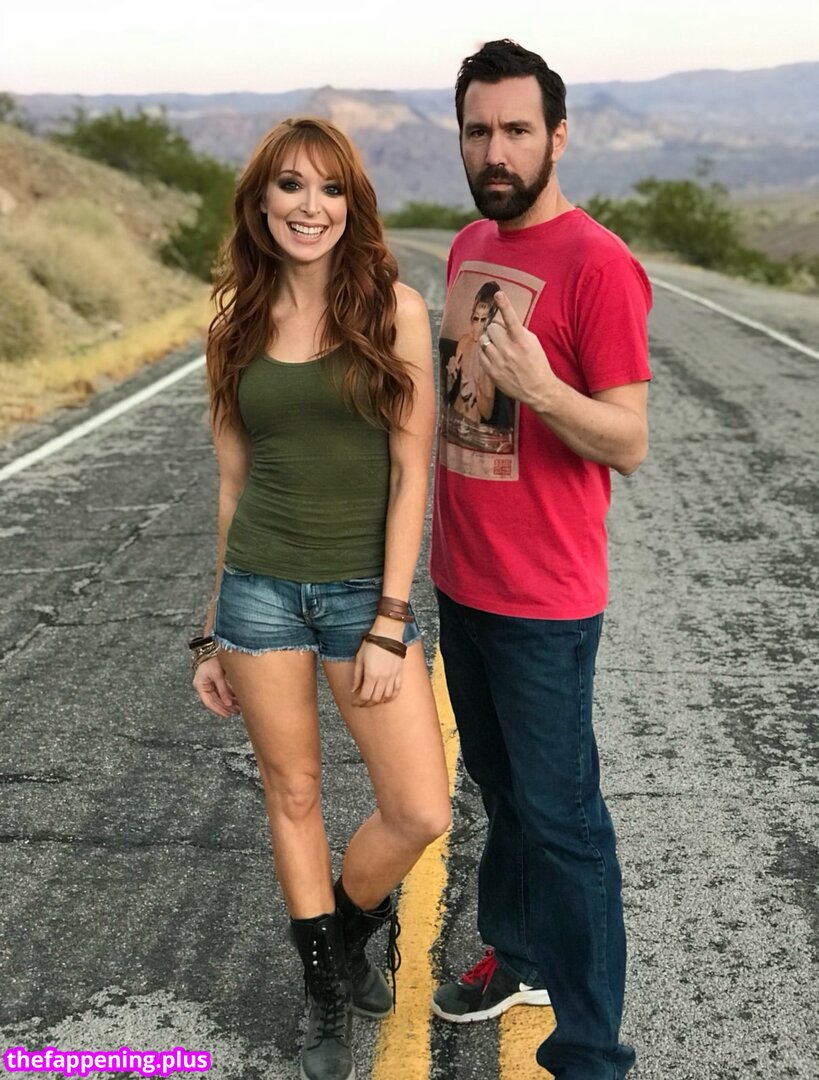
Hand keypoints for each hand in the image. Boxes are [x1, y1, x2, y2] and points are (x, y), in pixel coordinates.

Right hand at [193, 655, 240, 716]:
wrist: (216, 645)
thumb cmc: (214, 658)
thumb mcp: (218, 675)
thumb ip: (223, 690)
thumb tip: (228, 704)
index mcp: (200, 685)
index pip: (209, 702)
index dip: (218, 710)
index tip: (228, 715)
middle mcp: (204, 685)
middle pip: (215, 701)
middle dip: (225, 707)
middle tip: (236, 712)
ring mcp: (210, 683)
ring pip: (219, 697)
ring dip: (229, 702)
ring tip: (239, 707)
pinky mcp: (216, 679)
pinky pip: (222, 691)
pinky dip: (229, 695)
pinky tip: (238, 699)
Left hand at [351, 636, 403, 707]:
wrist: (388, 633)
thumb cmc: (372, 643)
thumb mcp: (359, 659)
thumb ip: (357, 676)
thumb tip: (353, 690)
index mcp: (371, 675)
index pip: (364, 696)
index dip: (358, 702)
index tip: (354, 702)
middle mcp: (383, 679)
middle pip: (375, 699)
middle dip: (367, 704)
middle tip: (361, 703)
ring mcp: (392, 677)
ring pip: (386, 697)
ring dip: (378, 702)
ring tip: (372, 701)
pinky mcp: (399, 673)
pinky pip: (397, 690)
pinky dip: (391, 697)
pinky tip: (386, 698)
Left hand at [478, 291, 557, 408]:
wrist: (537, 389)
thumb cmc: (536, 363)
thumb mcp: (532, 343)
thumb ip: (518, 331)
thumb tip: (504, 322)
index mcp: (522, 340)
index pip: (511, 319)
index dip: (505, 305)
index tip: (499, 294)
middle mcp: (509, 349)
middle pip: (492, 327)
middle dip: (496, 330)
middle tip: (502, 336)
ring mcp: (498, 361)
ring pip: (484, 340)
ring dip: (489, 340)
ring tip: (498, 347)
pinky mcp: (491, 371)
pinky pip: (480, 354)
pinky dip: (485, 352)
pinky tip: (494, 356)